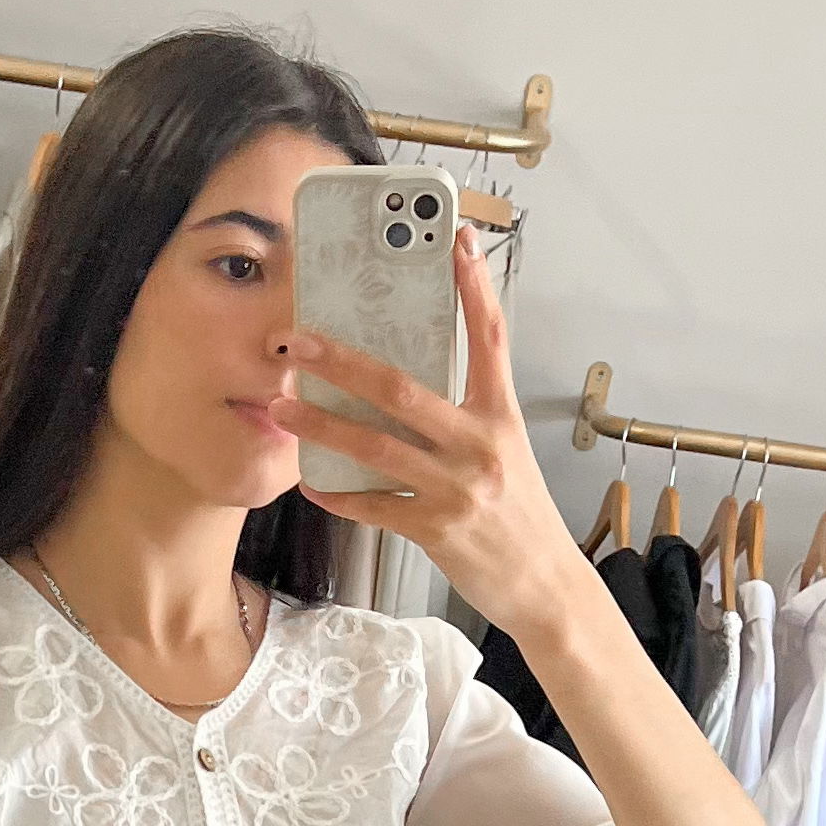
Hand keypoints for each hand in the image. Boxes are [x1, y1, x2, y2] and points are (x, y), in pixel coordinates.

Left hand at [277, 228, 583, 645]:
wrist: (543, 585)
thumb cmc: (518, 515)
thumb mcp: (506, 452)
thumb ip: (465, 418)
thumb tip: (407, 387)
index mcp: (501, 417)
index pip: (491, 339)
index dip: (475, 287)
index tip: (456, 241)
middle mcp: (479, 446)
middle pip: (402, 389)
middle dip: (344, 362)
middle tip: (300, 341)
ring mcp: (456, 489)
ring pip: (376, 446)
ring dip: (322, 426)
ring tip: (282, 407)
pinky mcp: (435, 530)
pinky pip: (374, 505)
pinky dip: (339, 494)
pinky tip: (310, 483)